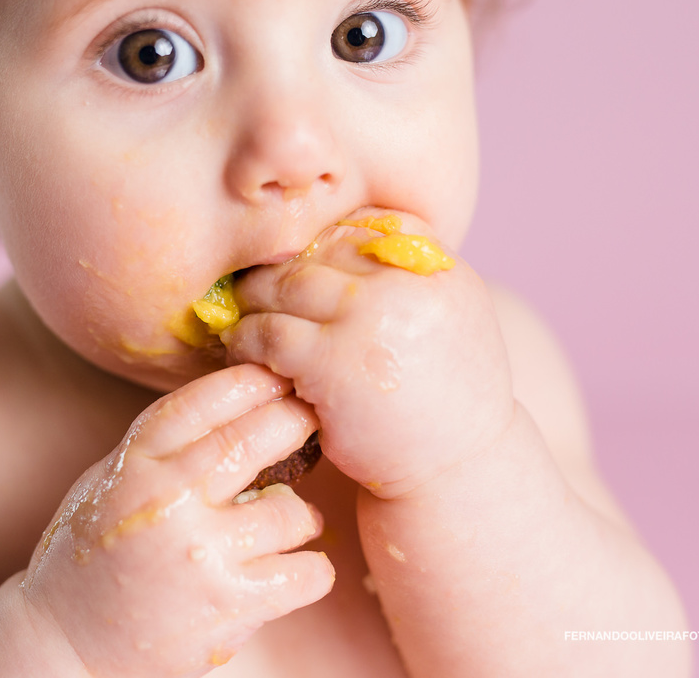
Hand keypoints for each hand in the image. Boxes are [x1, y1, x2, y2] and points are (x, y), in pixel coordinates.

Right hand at [20, 364, 332, 676]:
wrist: (64, 645)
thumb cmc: (90, 557)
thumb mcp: (108, 482)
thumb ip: (162, 448)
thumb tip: (236, 402)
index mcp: (135, 464)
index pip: (205, 400)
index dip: (251, 380)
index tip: (278, 377)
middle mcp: (169, 501)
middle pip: (257, 437)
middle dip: (295, 422)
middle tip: (309, 424)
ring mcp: (202, 554)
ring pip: (293, 512)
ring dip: (301, 515)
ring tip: (289, 522)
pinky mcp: (228, 605)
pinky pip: (307, 572)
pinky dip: (310, 569)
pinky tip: (291, 568)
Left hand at [223, 207, 513, 498]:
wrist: (457, 473)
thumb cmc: (446, 400)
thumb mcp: (452, 321)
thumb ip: (411, 279)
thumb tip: (344, 237)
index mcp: (440, 270)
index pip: (367, 226)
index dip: (327, 245)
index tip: (306, 266)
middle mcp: (407, 286)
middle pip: (320, 252)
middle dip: (283, 271)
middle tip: (256, 288)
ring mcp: (369, 321)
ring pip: (285, 287)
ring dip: (255, 301)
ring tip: (242, 317)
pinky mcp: (330, 363)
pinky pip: (268, 334)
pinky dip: (246, 338)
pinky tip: (241, 350)